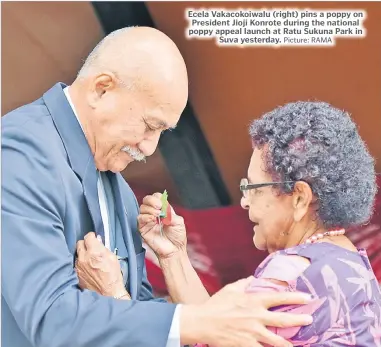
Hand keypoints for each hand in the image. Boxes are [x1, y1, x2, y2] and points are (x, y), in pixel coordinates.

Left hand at [75, 232, 129, 298]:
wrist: (109, 292)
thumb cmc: (113, 274)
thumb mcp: (112, 257)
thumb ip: (103, 247)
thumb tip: (97, 241)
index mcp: (94, 252)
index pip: (87, 237)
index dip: (92, 237)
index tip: (94, 239)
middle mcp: (84, 258)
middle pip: (79, 243)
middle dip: (85, 244)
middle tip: (91, 248)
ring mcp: (78, 267)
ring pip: (77, 254)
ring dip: (82, 254)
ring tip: (89, 259)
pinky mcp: (76, 275)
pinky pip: (76, 265)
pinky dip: (81, 264)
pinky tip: (87, 268)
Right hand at [138, 193, 186, 258]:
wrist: (174, 250)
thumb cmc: (177, 237)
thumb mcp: (178, 222)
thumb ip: (170, 212)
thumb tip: (163, 205)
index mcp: (163, 210)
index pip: (156, 197)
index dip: (158, 198)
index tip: (163, 204)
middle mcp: (154, 213)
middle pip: (147, 200)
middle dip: (152, 201)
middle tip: (159, 206)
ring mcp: (147, 220)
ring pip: (142, 208)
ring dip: (150, 209)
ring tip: (157, 215)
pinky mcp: (142, 229)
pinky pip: (139, 219)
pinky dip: (145, 217)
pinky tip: (152, 219)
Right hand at [180, 277, 312, 346]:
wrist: (203, 322)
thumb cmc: (216, 304)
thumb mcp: (231, 289)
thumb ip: (244, 283)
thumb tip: (253, 278)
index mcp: (253, 301)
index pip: (278, 298)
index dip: (294, 298)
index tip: (307, 297)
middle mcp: (256, 317)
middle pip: (283, 320)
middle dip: (299, 320)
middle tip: (310, 320)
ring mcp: (253, 333)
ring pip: (277, 341)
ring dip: (289, 343)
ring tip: (298, 345)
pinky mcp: (247, 345)